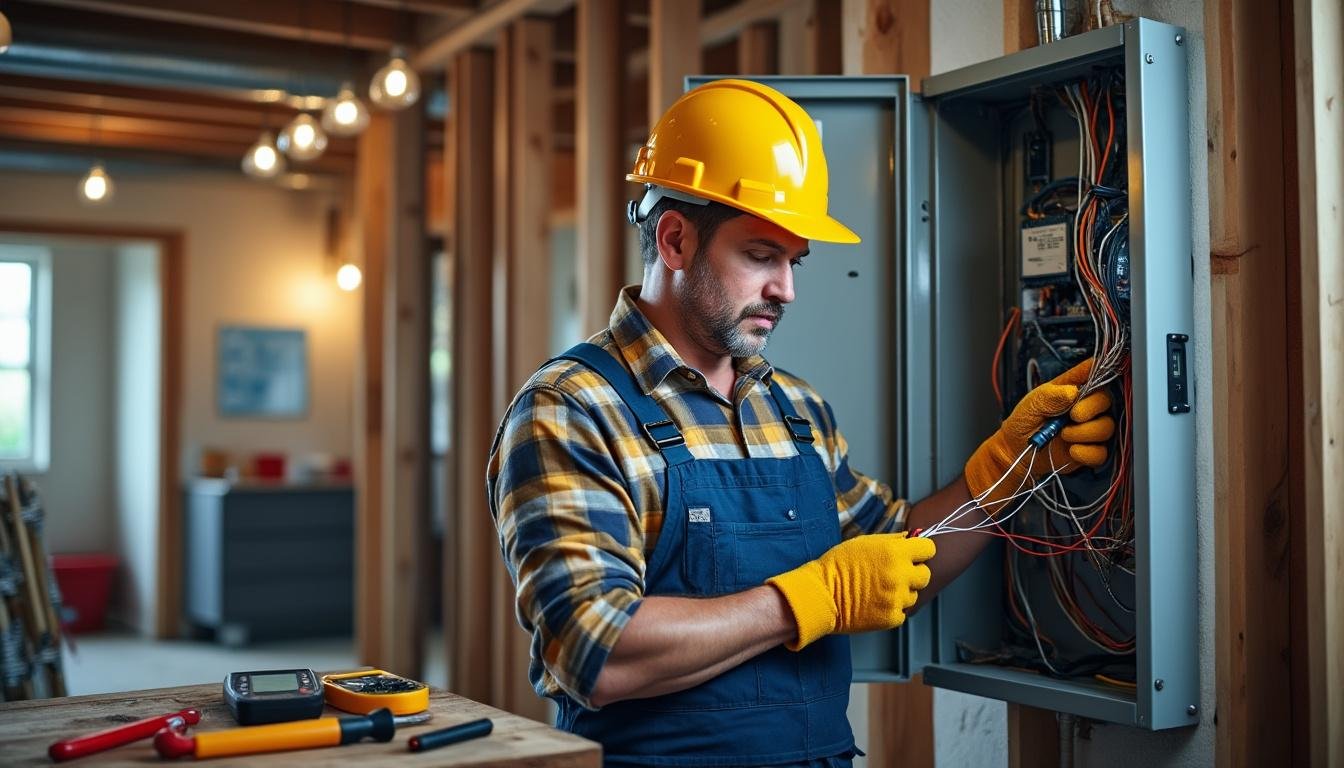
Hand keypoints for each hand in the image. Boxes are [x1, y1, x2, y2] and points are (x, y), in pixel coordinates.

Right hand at [766, 533, 935, 649]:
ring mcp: (896, 598)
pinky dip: (892, 608)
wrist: (822, 593)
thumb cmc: (839, 565)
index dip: (920, 552)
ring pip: (913, 595)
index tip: (913, 555)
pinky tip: (876, 602)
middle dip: (913, 573)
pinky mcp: (891, 617)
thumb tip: (912, 539)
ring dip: (902, 592)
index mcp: (895, 552)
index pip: (929, 549)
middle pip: (925, 574)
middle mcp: (899, 575)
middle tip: (895, 574)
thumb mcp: (866, 542)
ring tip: (880, 589)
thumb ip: (893, 541)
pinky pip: (902, 612)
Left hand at [964, 358, 1114, 511]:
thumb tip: (1073, 392)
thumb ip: (1052, 395)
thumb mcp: (1034, 403)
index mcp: (1075, 388)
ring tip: (1063, 434)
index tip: (1089, 382)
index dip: (1097, 373)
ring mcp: (1092, 429)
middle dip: (1091, 408)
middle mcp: (1088, 407)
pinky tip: (1072, 450)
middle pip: (1106, 401)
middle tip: (1073, 415)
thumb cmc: (1026, 419)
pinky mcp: (1092, 451)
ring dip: (1084, 432)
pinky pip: (1101, 452)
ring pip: (1107, 427)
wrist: (1018, 449)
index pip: (1095, 373)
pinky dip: (1087, 452)